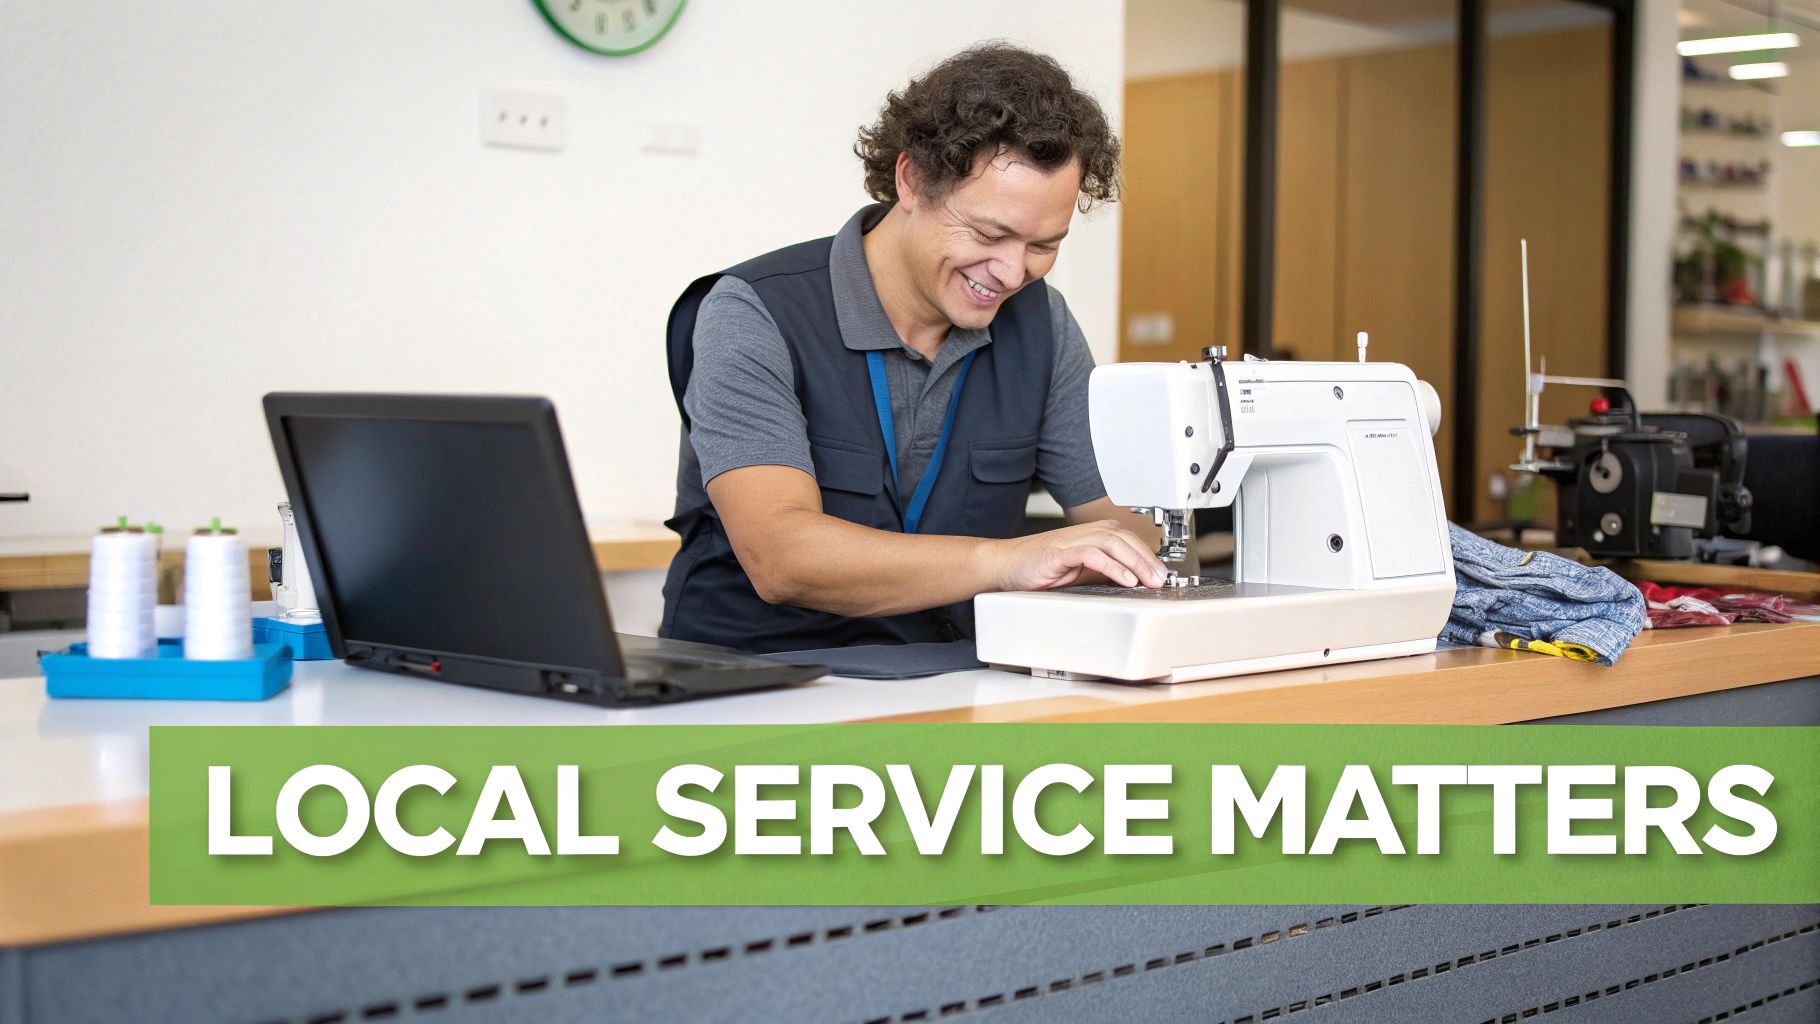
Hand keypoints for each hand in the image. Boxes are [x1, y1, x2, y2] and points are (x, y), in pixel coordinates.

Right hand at [981, 520, 1169, 591]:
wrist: (1004, 566)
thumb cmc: (1037, 569)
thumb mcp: (1078, 573)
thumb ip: (1102, 572)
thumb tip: (1132, 580)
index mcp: (1090, 537)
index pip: (1127, 540)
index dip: (1147, 555)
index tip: (1162, 574)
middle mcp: (1083, 534)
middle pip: (1124, 538)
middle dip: (1147, 558)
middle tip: (1162, 579)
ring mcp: (1071, 541)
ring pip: (1112, 543)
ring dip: (1135, 562)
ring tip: (1149, 580)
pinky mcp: (1059, 552)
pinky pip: (1092, 554)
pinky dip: (1111, 566)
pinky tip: (1125, 579)